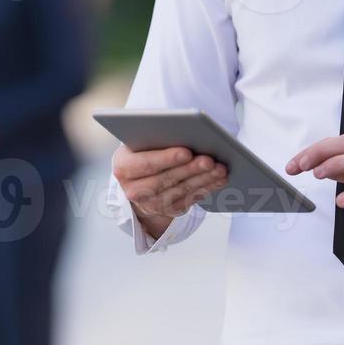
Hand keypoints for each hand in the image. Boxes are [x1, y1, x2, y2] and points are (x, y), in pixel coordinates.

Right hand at [112, 145, 227, 240]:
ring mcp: (150, 204)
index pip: (146, 163)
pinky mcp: (167, 211)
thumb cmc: (145, 152)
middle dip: (190, 169)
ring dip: (203, 180)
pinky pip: (189, 200)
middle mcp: (133, 189)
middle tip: (210, 160)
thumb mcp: (142, 143)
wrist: (139, 178)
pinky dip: (206, 189)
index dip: (167, 158)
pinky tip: (218, 179)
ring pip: (180, 191)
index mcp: (123, 167)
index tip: (187, 152)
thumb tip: (185, 133)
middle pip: (166, 180)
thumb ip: (156, 139)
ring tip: (220, 168)